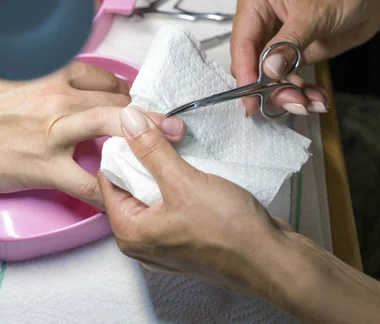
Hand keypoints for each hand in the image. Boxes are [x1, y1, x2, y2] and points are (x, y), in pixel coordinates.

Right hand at [0, 64, 184, 207]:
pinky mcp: (44, 166)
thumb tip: (66, 78)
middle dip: (149, 113)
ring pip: (111, 129)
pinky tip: (121, 195)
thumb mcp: (5, 73)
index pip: (102, 77)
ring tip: (169, 147)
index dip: (124, 91)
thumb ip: (41, 74)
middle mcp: (56, 96)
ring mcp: (52, 132)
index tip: (136, 100)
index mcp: (48, 71)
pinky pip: (86, 181)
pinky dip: (106, 190)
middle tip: (173, 123)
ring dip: (144, 138)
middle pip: (116, 101)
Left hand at [99, 107, 306, 305]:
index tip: (138, 127)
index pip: (109, 181)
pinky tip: (194, 164)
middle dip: (146, 156)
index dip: (122, 150)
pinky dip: (181, 181)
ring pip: (155, 192)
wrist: (270, 258)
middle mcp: (144, 240)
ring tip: (180, 144)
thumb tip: (128, 121)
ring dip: (166, 166)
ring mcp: (167, 240)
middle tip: (162, 131)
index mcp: (130, 233)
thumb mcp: (183, 182)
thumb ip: (152, 150)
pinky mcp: (189, 235)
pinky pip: (174, 201)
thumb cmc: (227, 230)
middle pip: (131, 186)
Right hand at [231, 0, 379, 115]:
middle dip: (272, 88)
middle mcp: (259, 20)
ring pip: (269, 78)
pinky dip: (301, 93)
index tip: (251, 101)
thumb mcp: (313, 15)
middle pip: (252, 65)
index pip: (242, 43)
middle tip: (294, 103)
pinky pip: (286, 80)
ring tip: (311, 103)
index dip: (246, 73)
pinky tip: (318, 98)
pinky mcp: (288, 55)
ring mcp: (273, 39)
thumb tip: (267, 71)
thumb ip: (288, 45)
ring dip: (289, 95)